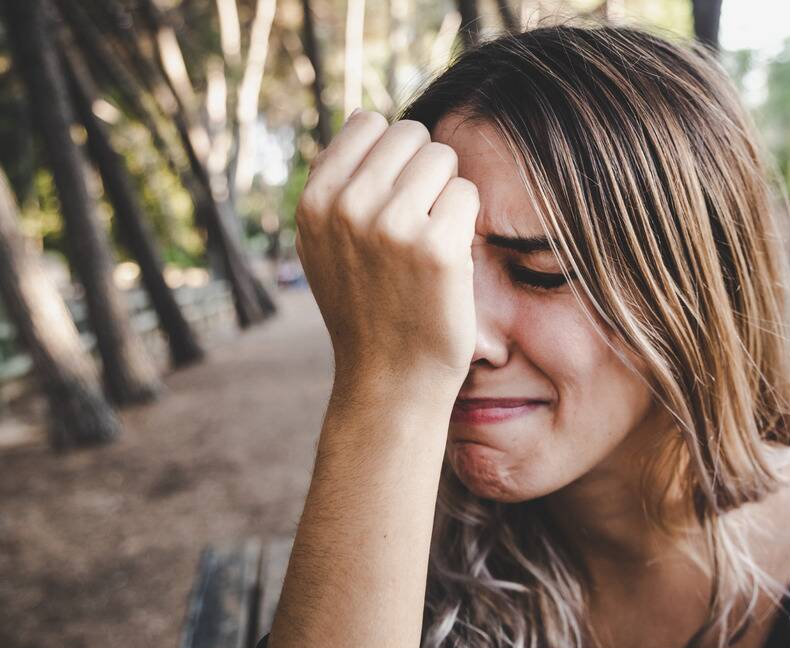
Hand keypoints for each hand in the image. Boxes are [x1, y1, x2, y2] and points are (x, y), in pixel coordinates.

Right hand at [294, 110, 478, 390]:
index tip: (393, 197)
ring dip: (448, 193)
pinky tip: (451, 258)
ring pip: (443, 158)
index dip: (392, 155)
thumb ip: (338, 183)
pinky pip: (468, 194)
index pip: (369, 123)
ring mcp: (391, 224)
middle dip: (424, 170)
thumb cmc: (367, 308)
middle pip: (411, 134)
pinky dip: (467, 222)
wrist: (390, 379)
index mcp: (315, 200)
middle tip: (419, 221)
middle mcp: (347, 205)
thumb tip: (369, 120)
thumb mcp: (325, 244)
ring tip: (432, 238)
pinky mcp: (437, 246)